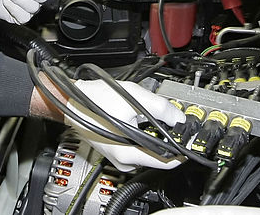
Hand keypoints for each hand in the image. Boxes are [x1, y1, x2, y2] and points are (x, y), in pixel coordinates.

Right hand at [66, 80, 184, 171]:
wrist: (72, 101)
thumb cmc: (95, 100)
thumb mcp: (134, 98)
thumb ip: (161, 109)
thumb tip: (178, 118)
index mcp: (130, 154)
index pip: (168, 162)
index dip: (181, 149)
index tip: (187, 138)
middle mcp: (124, 161)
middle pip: (158, 155)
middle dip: (164, 137)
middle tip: (166, 119)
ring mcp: (118, 158)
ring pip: (147, 150)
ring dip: (151, 135)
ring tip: (143, 116)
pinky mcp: (114, 152)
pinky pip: (135, 147)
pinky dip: (140, 136)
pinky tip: (134, 120)